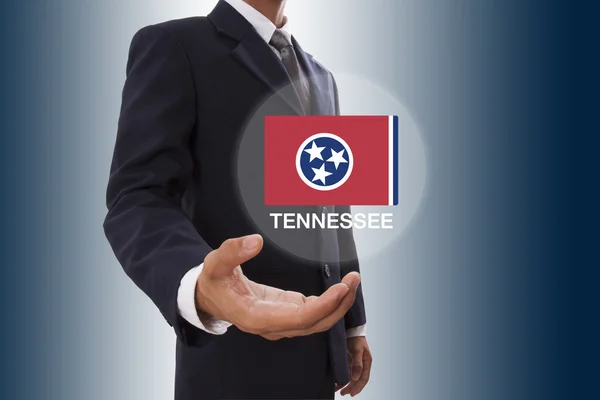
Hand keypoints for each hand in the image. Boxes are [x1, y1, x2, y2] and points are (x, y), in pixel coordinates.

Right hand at [195, 234, 360, 339]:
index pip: (299, 319)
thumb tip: (256, 241)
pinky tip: (341, 287)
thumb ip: (233, 252)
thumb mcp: (215, 263)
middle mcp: (273, 325)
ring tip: (353, 281)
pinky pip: (314, 313)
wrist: (210, 296)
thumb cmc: (214, 281)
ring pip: (317, 321)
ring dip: (338, 304)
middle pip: (315, 324)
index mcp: (257, 317)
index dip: (323, 306)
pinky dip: (330, 302)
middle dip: (339, 305)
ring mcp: (282, 321)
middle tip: (354, 280)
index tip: (341, 289)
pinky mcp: (287, 312)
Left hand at [336, 336, 371, 395]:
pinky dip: (342, 375)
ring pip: (350, 376)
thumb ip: (357, 364)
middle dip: (350, 387)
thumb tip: (356, 378)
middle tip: (343, 393)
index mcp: (367, 362)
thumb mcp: (357, 350)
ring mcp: (355, 362)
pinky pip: (346, 370)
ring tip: (337, 389)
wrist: (350, 328)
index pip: (364, 378)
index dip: (358, 387)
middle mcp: (361, 363)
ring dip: (345, 383)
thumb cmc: (356, 338)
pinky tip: (336, 379)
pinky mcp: (348, 359)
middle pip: (357, 379)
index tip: (352, 393)